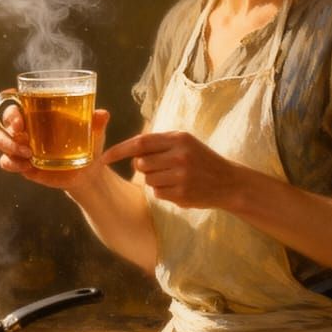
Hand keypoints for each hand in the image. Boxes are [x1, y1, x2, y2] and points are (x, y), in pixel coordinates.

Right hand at [0, 105, 111, 190]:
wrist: (88, 173)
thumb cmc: (88, 144)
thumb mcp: (94, 133)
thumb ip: (96, 123)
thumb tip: (102, 114)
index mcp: (39, 114)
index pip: (16, 102)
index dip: (10, 102)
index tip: (18, 110)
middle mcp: (26, 128)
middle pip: (4, 121)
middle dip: (9, 125)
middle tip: (22, 132)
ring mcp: (21, 147)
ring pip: (0, 141)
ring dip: (9, 146)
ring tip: (28, 154)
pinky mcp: (22, 165)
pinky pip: (6, 162)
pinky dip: (12, 164)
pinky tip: (27, 166)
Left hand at [101, 130, 237, 207]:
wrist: (229, 182)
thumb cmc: (201, 160)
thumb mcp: (185, 143)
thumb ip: (159, 144)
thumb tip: (129, 152)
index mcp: (178, 138)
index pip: (140, 142)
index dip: (119, 150)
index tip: (103, 157)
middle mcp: (179, 155)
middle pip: (141, 163)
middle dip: (145, 167)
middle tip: (162, 168)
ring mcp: (181, 175)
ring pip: (148, 180)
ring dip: (155, 180)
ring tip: (175, 177)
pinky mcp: (182, 193)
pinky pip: (157, 193)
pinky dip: (163, 192)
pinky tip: (180, 188)